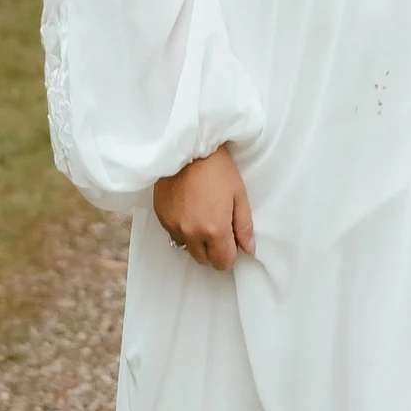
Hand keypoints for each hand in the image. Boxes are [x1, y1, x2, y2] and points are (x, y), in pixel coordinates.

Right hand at [154, 144, 253, 265]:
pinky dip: (182, 228)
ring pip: (187, 247)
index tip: (232, 241)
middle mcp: (191, 233)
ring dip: (196, 240)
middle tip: (219, 228)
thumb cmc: (216, 168)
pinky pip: (173, 233)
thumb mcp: (239, 195)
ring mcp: (173, 226)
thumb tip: (248, 248)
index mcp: (214, 230)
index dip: (230, 254)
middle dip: (213, 250)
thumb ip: (244, 226)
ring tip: (202, 216)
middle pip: (203, 259)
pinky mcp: (161, 217)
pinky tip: (189, 209)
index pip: (223, 262)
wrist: (187, 148)